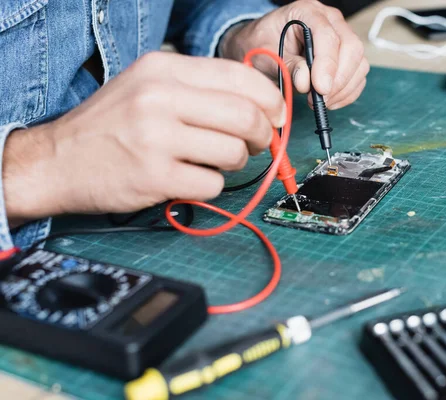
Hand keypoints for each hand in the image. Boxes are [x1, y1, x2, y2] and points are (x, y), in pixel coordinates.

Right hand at [3, 52, 285, 224]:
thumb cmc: (110, 125)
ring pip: (234, 152)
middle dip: (263, 135)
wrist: (58, 161)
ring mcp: (157, 138)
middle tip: (257, 144)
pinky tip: (190, 179)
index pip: (240, 76)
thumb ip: (200, 89)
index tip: (276, 115)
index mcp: (163, 69)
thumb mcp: (147, 86)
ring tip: (213, 161)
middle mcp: (160, 98)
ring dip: (235, 163)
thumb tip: (260, 104)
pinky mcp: (155, 177)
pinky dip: (210, 185)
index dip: (270, 99)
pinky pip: (212, 184)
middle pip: (246, 116)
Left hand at [220, 0, 368, 109]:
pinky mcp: (347, 57)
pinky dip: (347, 94)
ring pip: (359, 64)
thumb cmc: (263, 43)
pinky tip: (329, 101)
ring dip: (343, 89)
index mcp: (308, 11)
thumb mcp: (266, 52)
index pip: (327, 35)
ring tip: (319, 102)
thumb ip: (286, 65)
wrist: (263, 44)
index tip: (320, 88)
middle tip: (319, 99)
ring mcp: (342, 38)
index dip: (327, 64)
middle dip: (338, 79)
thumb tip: (306, 82)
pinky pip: (358, 77)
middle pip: (351, 48)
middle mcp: (330, 21)